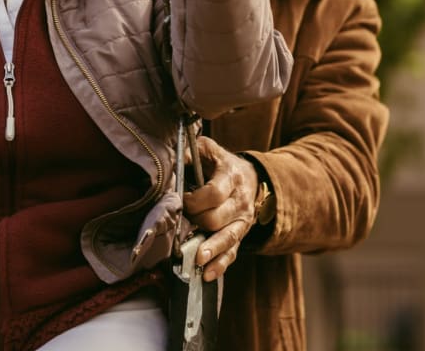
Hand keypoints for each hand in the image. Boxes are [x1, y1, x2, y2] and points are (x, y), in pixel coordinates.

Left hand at [182, 135, 258, 281]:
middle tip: (182, 219)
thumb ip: (191, 153)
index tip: (181, 200)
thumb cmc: (220, 163)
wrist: (251, 176)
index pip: (214, 193)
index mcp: (231, 177)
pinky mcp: (241, 234)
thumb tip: (172, 164)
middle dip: (196, 222)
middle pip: (217, 219)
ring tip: (196, 260)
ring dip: (210, 250)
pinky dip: (220, 265)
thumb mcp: (208, 150)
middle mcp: (240, 201)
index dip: (194, 200)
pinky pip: (233, 252)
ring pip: (227, 239)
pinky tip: (207, 274)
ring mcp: (242, 221)